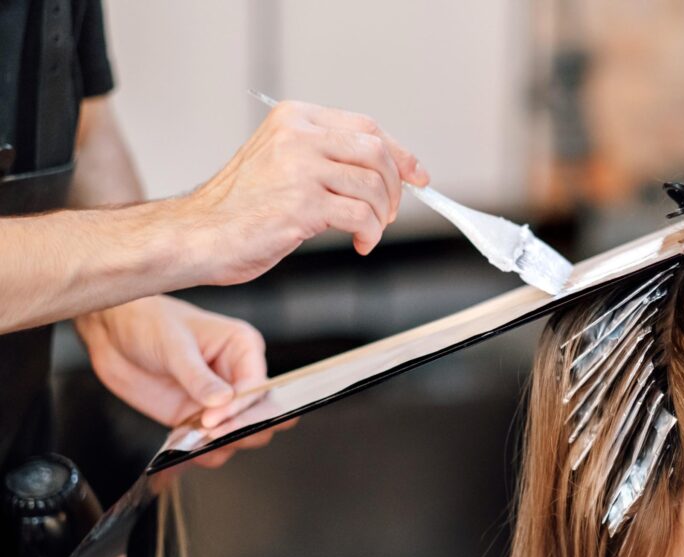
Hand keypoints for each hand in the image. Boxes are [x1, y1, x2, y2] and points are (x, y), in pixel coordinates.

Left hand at [75, 296, 292, 466]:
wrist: (114, 333)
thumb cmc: (149, 322)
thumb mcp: (173, 345)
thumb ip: (197, 377)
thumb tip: (222, 402)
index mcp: (243, 349)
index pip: (257, 387)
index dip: (240, 408)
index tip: (211, 420)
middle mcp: (238, 377)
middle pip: (263, 415)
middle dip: (244, 431)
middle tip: (214, 437)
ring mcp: (219, 402)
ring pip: (241, 436)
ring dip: (222, 446)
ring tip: (194, 445)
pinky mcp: (197, 419)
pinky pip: (211, 445)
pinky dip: (201, 454)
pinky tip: (184, 451)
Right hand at [183, 100, 429, 286]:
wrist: (198, 235)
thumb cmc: (238, 209)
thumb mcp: (283, 165)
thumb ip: (326, 160)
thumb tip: (384, 173)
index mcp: (295, 119)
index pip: (367, 128)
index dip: (400, 154)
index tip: (417, 175)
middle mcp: (298, 137)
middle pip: (376, 152)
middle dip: (394, 187)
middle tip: (390, 212)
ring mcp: (300, 168)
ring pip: (373, 185)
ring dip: (382, 215)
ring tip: (368, 231)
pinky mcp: (302, 204)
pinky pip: (360, 216)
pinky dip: (370, 232)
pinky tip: (361, 242)